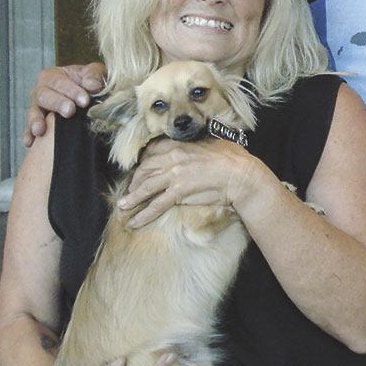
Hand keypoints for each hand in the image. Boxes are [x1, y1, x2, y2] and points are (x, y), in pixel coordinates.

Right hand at [22, 62, 105, 146]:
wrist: (87, 98)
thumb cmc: (90, 82)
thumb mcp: (95, 73)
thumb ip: (94, 75)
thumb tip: (92, 85)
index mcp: (53, 75)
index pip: (59, 81)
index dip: (71, 91)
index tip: (85, 101)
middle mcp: (41, 90)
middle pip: (44, 96)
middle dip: (57, 103)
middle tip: (69, 111)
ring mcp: (37, 108)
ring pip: (34, 112)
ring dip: (36, 120)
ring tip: (40, 130)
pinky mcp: (37, 125)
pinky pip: (29, 130)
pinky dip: (29, 135)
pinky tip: (30, 141)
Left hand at [119, 138, 261, 228]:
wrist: (241, 174)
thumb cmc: (233, 158)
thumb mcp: (213, 143)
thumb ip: (198, 147)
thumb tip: (197, 150)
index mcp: (180, 144)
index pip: (153, 152)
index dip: (144, 163)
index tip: (140, 171)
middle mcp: (173, 157)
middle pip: (145, 169)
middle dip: (135, 181)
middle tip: (130, 191)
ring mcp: (174, 174)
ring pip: (146, 187)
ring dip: (132, 199)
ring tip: (123, 207)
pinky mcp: (179, 192)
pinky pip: (155, 205)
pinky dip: (143, 215)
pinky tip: (134, 222)